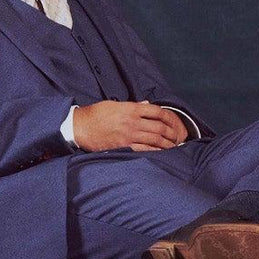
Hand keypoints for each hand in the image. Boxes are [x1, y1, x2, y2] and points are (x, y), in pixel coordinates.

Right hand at [71, 100, 188, 151]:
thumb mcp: (114, 104)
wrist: (81, 127)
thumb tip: (146, 105)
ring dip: (167, 143)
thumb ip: (132, 105)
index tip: (175, 121)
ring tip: (174, 146)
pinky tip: (162, 153)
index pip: (157, 111)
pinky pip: (145, 149)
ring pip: (155, 139)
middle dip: (172, 132)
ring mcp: (129, 135)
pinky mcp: (124, 147)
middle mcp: (132, 122)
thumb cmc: (96, 114)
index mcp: (131, 108)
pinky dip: (156, 151)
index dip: (170, 116)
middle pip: (159, 126)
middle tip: (178, 136)